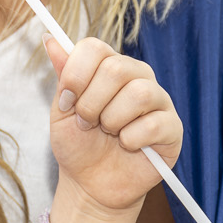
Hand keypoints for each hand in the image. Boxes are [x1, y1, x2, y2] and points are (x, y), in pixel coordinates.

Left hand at [45, 36, 182, 215]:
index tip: (66, 100)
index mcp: (108, 66)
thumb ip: (63, 75)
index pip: (95, 47)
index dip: (76, 74)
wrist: (90, 183)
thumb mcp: (61, 109)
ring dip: (112, 120)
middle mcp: (137, 77)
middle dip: (91, 102)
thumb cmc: (78, 143)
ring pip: (139, 93)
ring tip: (108, 133)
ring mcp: (159, 100)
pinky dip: (131, 140)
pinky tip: (127, 146)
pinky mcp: (173, 128)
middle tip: (86, 122)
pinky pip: (154, 124)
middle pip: (116, 68)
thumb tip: (50, 39)